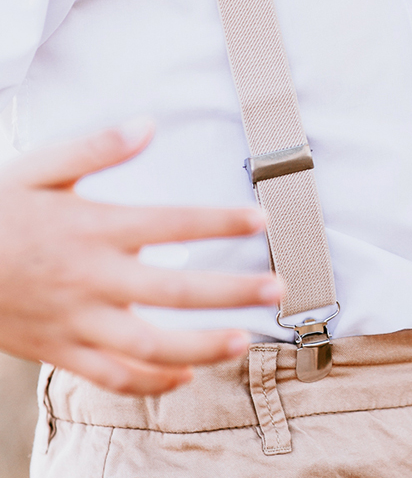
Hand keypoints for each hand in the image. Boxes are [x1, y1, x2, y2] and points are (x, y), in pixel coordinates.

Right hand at [0, 121, 280, 394]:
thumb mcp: (39, 168)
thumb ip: (96, 148)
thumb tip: (146, 125)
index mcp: (92, 229)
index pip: (172, 224)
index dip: (220, 223)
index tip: (261, 219)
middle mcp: (91, 279)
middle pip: (175, 291)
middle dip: (232, 291)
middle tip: (278, 287)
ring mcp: (77, 322)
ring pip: (150, 345)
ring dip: (202, 346)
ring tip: (245, 341)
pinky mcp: (60, 351)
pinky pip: (111, 376)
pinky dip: (150, 381)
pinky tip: (185, 376)